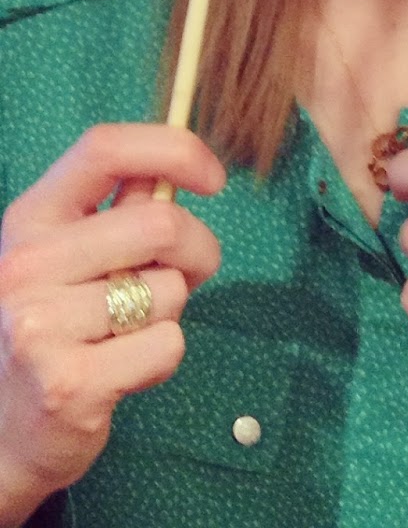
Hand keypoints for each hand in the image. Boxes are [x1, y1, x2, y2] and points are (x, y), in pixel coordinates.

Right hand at [0, 124, 223, 517]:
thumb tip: (184, 165)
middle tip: (186, 276)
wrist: (3, 433)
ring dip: (171, 311)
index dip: (175, 150)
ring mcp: (39, 326)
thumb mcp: (71, 256)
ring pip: (169, 290)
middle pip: (160, 224)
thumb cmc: (58, 326)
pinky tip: (121, 371)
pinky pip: (168, 345)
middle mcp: (23, 266)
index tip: (214, 179)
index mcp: (29, 219)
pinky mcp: (67, 384)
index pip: (104, 148)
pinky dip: (163, 358)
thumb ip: (122, 210)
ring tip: (127, 331)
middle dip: (199, 250)